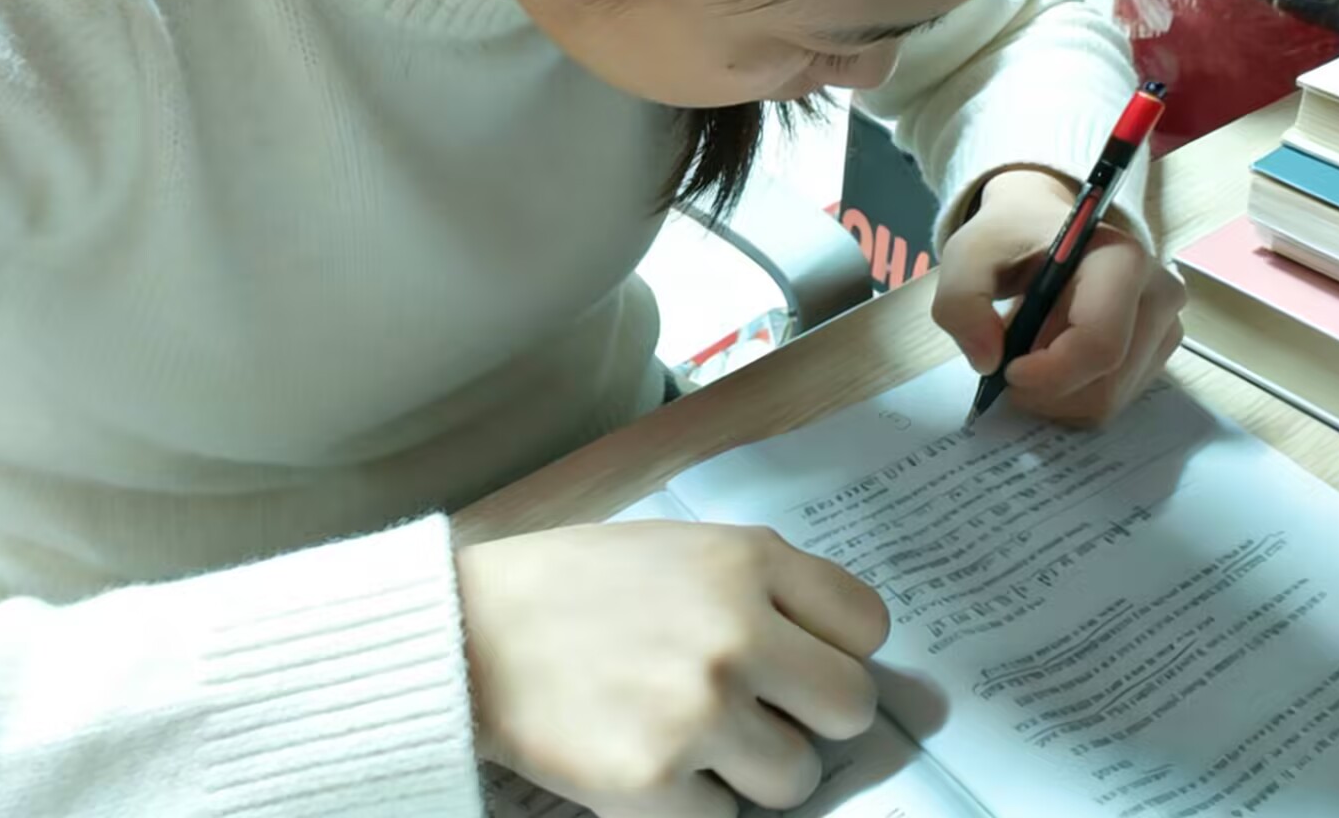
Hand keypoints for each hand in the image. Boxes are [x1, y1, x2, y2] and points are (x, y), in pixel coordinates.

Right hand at [459, 521, 888, 816]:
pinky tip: (649, 760)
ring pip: (796, 778)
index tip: (799, 659)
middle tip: (758, 712)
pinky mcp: (654, 783)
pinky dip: (692, 804)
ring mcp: (699, 711)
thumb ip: (765, 587)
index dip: (836, 648)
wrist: (470, 632)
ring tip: (691, 735)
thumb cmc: (578, 586)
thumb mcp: (684, 547)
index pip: (868, 624)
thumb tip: (836, 653)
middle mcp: (737, 631)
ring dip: (753, 770)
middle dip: (810, 718)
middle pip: (851, 707)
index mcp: (747, 559)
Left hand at [932, 168, 1184, 424]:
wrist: (1040, 225)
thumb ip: (962, 300)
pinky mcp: (1157, 351)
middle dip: (1045, 389)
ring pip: (1108, 401)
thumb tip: (987, 361)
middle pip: (1104, 384)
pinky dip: (1071, 396)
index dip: (1049, 373)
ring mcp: (1165, 326)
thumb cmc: (1009, 237)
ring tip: (1031, 351)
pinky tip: (1051, 360)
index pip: (1099, 345)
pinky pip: (1112, 401)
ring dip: (1055, 394)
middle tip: (1009, 360)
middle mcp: (1158, 293)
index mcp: (1122, 260)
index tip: (1006, 370)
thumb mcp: (967, 255)